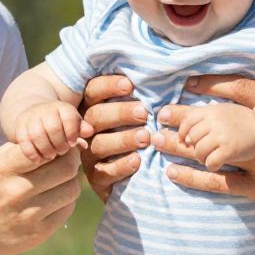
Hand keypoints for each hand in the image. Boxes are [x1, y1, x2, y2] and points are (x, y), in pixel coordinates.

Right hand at [0, 143, 82, 254]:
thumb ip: (24, 148)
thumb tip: (60, 138)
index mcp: (4, 168)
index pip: (47, 148)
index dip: (62, 146)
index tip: (60, 148)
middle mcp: (17, 190)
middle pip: (67, 168)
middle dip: (72, 162)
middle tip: (68, 162)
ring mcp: (29, 214)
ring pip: (72, 189)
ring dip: (71, 182)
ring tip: (60, 181)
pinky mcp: (39, 232)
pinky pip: (67, 209)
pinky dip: (65, 201)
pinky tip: (54, 199)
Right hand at [14, 99, 87, 163]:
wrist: (35, 113)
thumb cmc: (60, 123)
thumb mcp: (73, 123)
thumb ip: (82, 128)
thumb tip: (89, 132)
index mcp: (62, 107)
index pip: (69, 118)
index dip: (72, 133)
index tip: (72, 143)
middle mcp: (45, 109)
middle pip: (53, 128)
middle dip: (59, 144)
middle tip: (62, 151)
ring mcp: (30, 117)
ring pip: (37, 135)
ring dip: (46, 150)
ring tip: (51, 156)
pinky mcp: (19, 126)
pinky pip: (24, 142)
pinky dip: (32, 154)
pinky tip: (39, 160)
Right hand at [77, 73, 149, 200]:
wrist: (137, 179)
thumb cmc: (143, 133)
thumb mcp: (142, 113)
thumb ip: (145, 96)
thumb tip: (167, 75)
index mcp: (95, 108)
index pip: (93, 91)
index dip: (108, 86)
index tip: (129, 84)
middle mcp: (88, 130)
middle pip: (95, 116)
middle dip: (119, 113)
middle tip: (143, 113)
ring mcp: (90, 155)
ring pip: (99, 144)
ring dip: (123, 139)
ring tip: (145, 137)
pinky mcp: (96, 179)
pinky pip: (104, 172)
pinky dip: (121, 166)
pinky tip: (137, 160)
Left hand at [161, 102, 254, 170]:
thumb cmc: (241, 120)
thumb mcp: (221, 109)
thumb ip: (202, 115)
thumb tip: (177, 124)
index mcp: (212, 111)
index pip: (188, 121)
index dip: (182, 131)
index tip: (182, 139)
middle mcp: (215, 122)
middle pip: (191, 138)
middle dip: (190, 146)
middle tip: (190, 149)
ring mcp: (222, 136)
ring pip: (199, 152)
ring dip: (202, 158)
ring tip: (210, 158)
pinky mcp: (229, 150)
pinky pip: (211, 162)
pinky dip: (211, 165)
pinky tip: (215, 164)